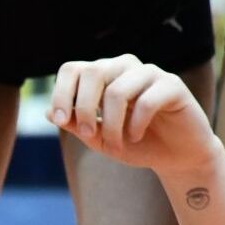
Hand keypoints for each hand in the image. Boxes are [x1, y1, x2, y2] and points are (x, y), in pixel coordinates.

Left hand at [46, 54, 217, 176]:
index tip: (61, 120)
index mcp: (104, 76)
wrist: (176, 157)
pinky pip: (146, 100)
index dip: (62, 93)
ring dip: (112, 125)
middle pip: (94, 72)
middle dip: (85, 108)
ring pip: (117, 90)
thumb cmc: (136, 144)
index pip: (73, 69)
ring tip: (117, 144)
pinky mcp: (172, 85)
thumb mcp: (100, 140)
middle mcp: (125, 68)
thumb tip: (48, 112)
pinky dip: (136, 125)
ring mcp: (150, 73)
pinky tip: (137, 137)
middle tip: (89, 135)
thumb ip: (77, 125)